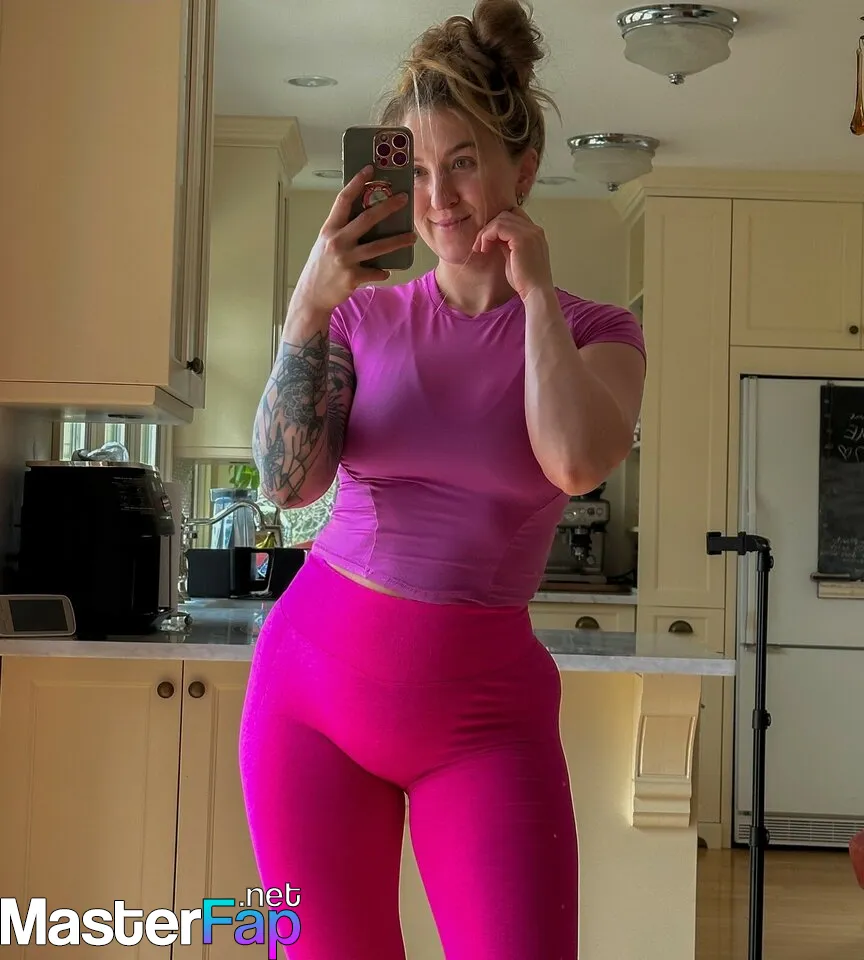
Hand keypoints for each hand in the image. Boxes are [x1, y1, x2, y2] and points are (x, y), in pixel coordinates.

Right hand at [294, 165, 415, 313]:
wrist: (312, 295)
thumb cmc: (321, 266)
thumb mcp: (326, 243)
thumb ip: (342, 230)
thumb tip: (366, 218)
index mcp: (330, 229)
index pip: (343, 200)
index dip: (357, 183)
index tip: (370, 169)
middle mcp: (337, 241)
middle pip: (367, 219)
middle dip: (388, 207)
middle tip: (404, 198)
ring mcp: (345, 260)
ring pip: (378, 247)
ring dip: (398, 241)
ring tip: (412, 237)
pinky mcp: (352, 277)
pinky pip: (375, 272)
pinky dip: (383, 271)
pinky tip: (387, 270)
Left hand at [471, 208, 553, 301]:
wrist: (535, 292)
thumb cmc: (525, 281)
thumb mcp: (513, 258)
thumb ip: (506, 245)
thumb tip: (494, 238)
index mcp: (535, 234)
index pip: (514, 217)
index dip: (498, 226)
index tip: (488, 241)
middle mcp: (534, 230)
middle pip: (505, 215)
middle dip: (489, 228)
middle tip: (480, 246)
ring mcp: (530, 232)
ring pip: (500, 219)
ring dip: (486, 233)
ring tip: (481, 248)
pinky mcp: (522, 239)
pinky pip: (498, 227)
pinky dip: (487, 236)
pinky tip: (484, 249)